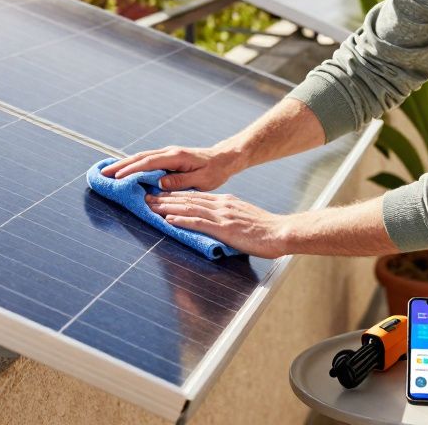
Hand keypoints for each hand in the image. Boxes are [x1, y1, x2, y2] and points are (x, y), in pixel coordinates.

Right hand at [101, 144, 240, 191]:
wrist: (223, 158)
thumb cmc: (215, 171)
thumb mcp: (202, 180)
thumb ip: (181, 181)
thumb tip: (159, 184)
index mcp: (176, 156)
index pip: (149, 163)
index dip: (131, 170)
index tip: (117, 177)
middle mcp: (169, 152)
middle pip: (140, 157)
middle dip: (120, 165)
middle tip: (103, 174)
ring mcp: (167, 153)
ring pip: (141, 157)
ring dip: (124, 164)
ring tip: (107, 172)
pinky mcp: (167, 157)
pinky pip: (147, 159)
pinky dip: (133, 163)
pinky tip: (124, 169)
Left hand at [145, 191, 288, 258]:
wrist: (280, 232)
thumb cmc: (265, 229)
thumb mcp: (243, 217)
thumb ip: (227, 217)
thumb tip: (215, 222)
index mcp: (225, 202)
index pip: (195, 197)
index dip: (175, 195)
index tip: (160, 195)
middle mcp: (221, 205)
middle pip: (188, 199)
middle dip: (165, 199)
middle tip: (147, 198)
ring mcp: (222, 215)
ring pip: (189, 208)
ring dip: (168, 207)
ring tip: (151, 207)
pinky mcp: (224, 228)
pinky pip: (199, 222)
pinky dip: (182, 220)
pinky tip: (170, 220)